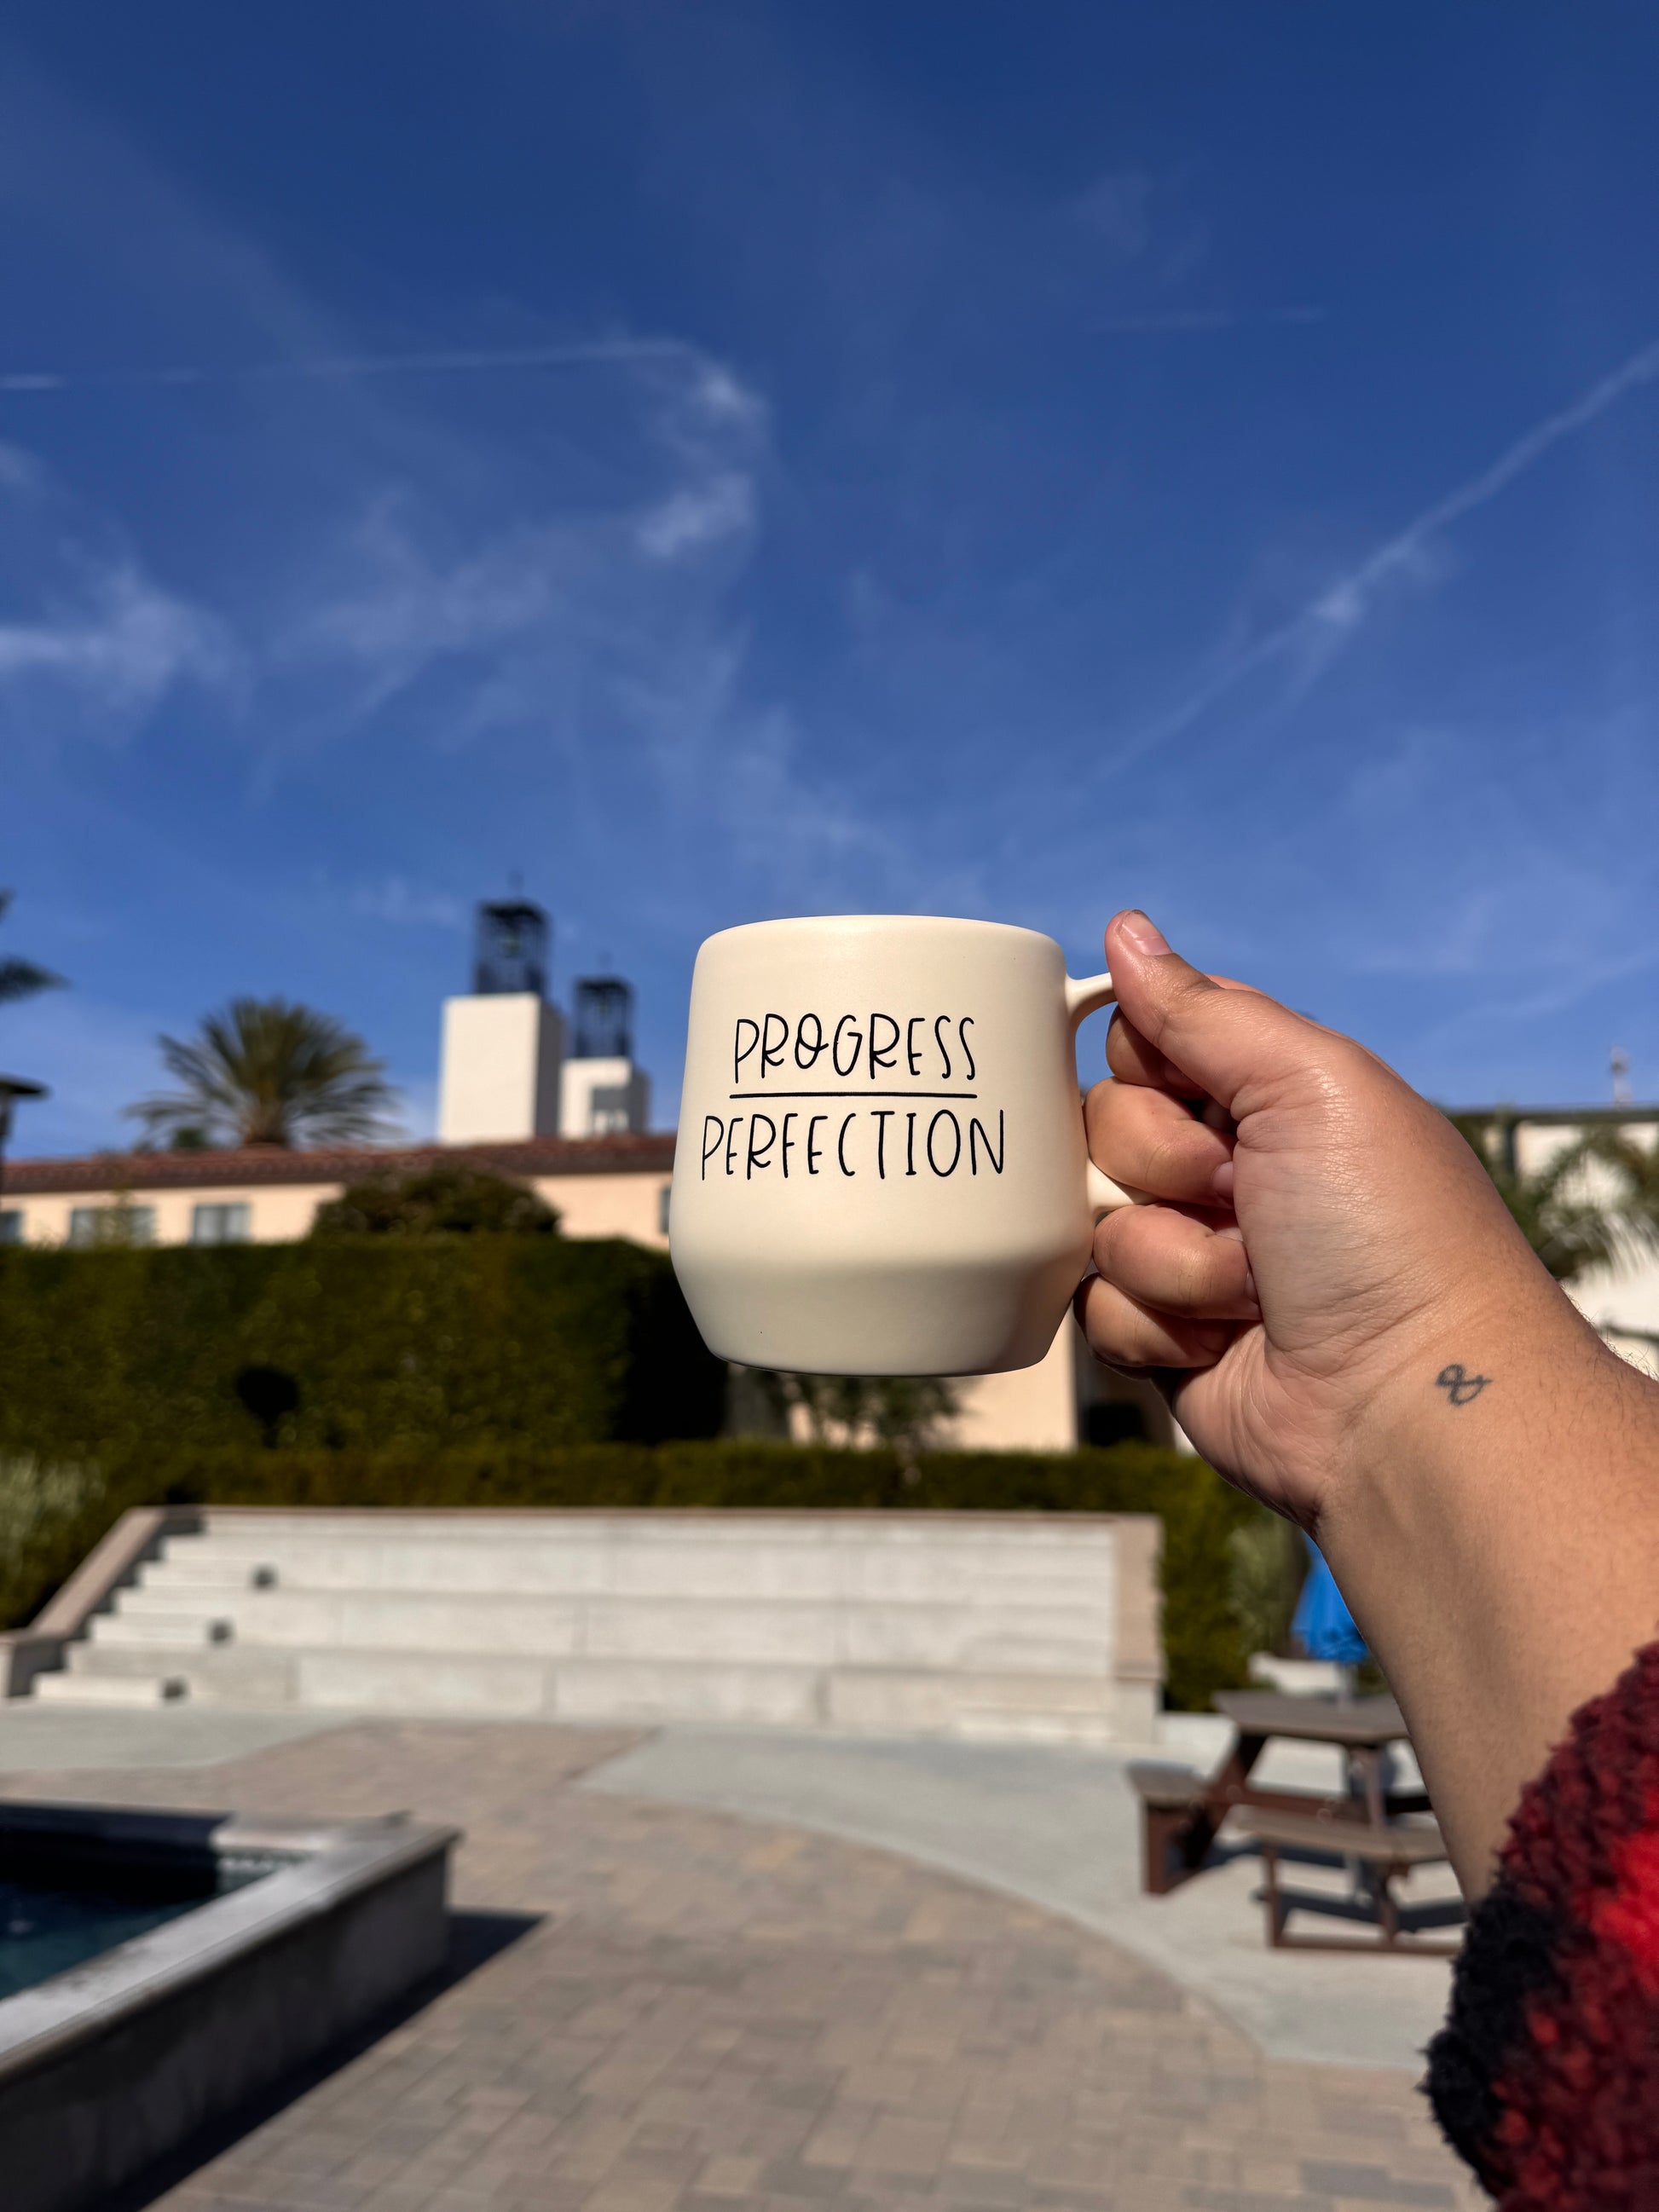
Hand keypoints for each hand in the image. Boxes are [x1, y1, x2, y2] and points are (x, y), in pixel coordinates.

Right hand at [1076, 910, 1579, 1526]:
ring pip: (1094, 1221)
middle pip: (1101, 1125)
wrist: (1405, 1403)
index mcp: (1268, 1096)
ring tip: (1253, 1288)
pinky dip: (1156, 1323)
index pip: (1141, 1043)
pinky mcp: (1164, 1335)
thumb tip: (1124, 928)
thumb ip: (1204, 1008)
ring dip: (1170, 1256)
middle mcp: (1227, 1169)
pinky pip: (1094, 1305)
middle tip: (1244, 1199)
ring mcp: (1192, 1254)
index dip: (1152, 1070)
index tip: (1208, 1103)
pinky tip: (1225, 1341)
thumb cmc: (1386, 1234)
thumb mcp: (1310, 1082)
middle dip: (1163, 1166)